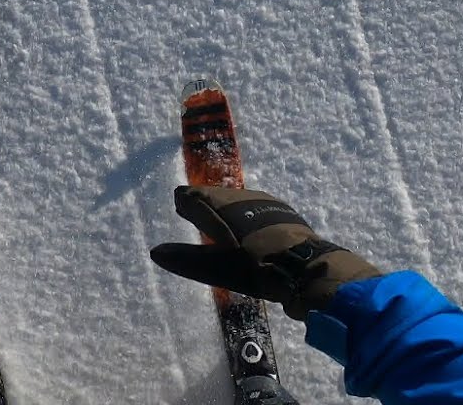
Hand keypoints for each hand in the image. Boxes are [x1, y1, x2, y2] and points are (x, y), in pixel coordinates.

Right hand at [150, 186, 381, 319]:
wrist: (307, 268)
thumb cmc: (256, 267)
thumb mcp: (217, 267)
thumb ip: (186, 258)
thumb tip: (155, 252)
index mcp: (221, 204)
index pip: (192, 194)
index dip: (185, 202)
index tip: (180, 209)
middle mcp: (241, 196)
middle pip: (215, 195)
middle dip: (204, 205)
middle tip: (195, 215)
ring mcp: (265, 202)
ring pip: (237, 201)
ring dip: (226, 211)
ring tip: (222, 226)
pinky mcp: (283, 212)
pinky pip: (256, 209)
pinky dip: (246, 217)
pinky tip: (252, 234)